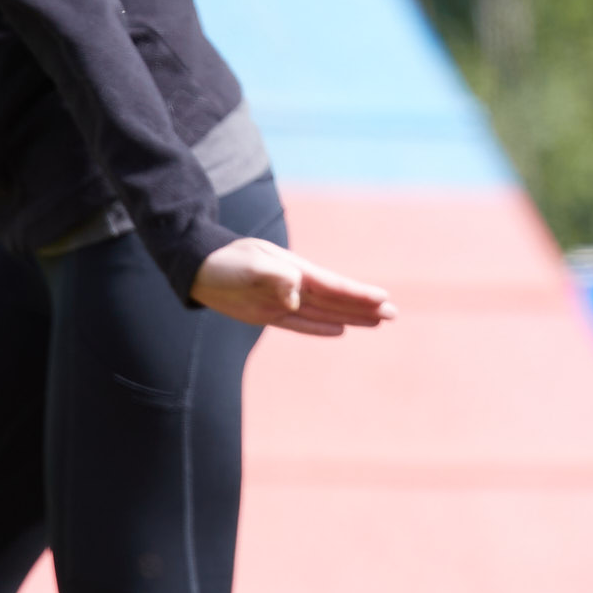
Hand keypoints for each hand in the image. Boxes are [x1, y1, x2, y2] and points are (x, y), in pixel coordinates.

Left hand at [193, 235, 394, 336]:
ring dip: (352, 317)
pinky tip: (340, 329)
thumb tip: (295, 292)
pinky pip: (303, 322)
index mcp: (294, 271)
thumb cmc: (224, 263)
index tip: (383, 299)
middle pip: (337, 300)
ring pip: (326, 311)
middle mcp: (294, 285)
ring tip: (378, 322)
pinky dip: (322, 326)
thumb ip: (272, 276)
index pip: (333, 286)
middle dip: (365, 307)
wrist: (197, 267)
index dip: (357, 294)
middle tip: (394, 315)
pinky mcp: (269, 311)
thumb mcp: (248, 266)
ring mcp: (283, 298)